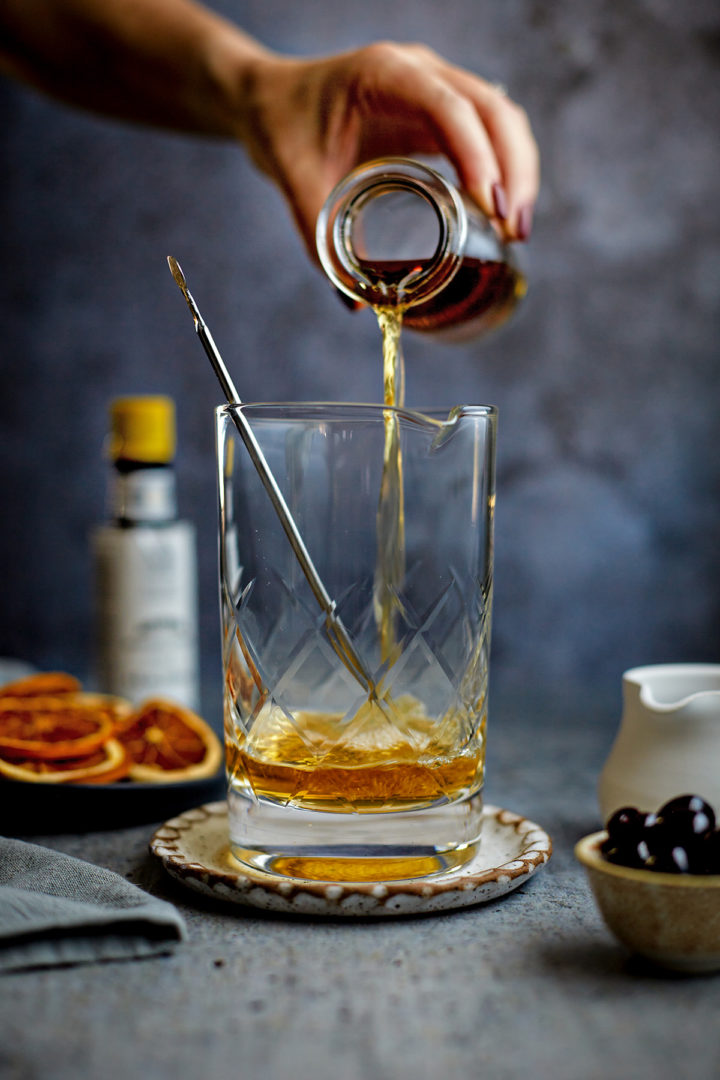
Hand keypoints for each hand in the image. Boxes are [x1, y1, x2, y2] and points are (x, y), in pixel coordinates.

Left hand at [236, 41, 539, 259]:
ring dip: (519, 171)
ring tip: (515, 230)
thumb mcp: (295, 180)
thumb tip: (357, 305)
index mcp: (384, 75)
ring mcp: (436, 86)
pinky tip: (501, 214)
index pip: (450, 108)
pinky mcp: (441, 111)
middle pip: (493, 109)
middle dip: (514, 170)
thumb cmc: (283, 126)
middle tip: (514, 231)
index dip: (478, 156)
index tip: (492, 208)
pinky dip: (504, 170)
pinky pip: (490, 132)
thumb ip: (321, 241)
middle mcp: (419, 71)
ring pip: (502, 118)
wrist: (272, 100)